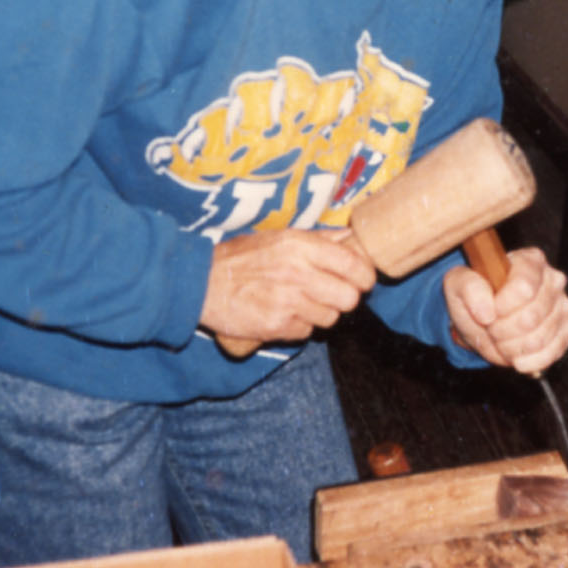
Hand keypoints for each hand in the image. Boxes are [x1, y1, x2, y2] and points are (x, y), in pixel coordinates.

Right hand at [200, 229, 375, 346]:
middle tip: (334, 295)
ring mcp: (288, 301)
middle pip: (350, 297)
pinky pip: (307, 331)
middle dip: (345, 298)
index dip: (365, 276)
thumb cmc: (241, 257)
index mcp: (300, 246)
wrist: (202, 283)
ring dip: (321, 313)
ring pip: (331, 317)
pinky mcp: (277, 326)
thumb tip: (351, 236)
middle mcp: (298, 273)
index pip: (354, 264)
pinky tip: (283, 313)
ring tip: (300, 302)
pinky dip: (299, 325)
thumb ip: (318, 238)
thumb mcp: (279, 236)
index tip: (363, 280)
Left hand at [443, 245, 567, 373]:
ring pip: (540, 338)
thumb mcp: (459, 284)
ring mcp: (563, 306)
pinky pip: (553, 352)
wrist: (484, 317)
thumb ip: (468, 288)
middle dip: (502, 331)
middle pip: (531, 317)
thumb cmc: (475, 295)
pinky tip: (515, 357)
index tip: (488, 312)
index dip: (502, 307)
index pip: (524, 288)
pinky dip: (529, 361)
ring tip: (500, 340)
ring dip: (511, 347)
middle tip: (491, 328)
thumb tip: (486, 312)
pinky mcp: (567, 330)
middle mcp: (553, 280)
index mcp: (530, 260)